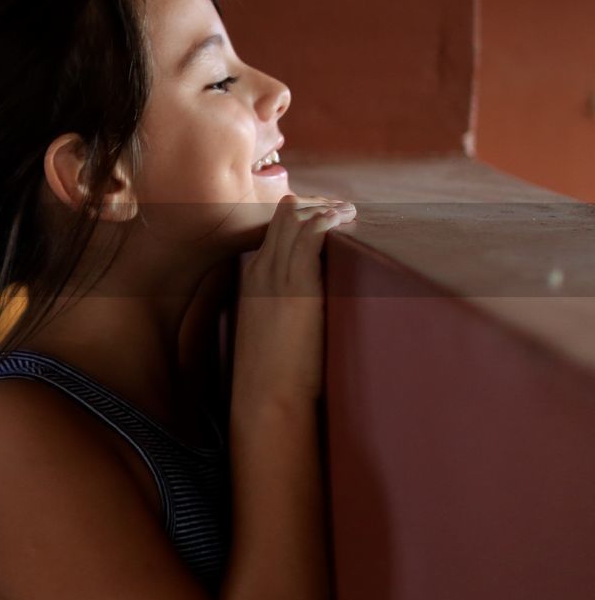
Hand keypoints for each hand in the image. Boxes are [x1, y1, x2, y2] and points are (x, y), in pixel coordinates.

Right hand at [231, 194, 355, 410]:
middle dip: (314, 205)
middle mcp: (260, 269)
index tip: (325, 218)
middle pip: (282, 216)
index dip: (300, 217)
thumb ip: (281, 307)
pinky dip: (326, 219)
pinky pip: (309, 235)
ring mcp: (276, 275)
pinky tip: (343, 217)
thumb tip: (306, 307)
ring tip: (348, 212)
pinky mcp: (297, 284)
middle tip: (341, 210)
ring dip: (324, 208)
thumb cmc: (271, 372)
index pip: (273, 231)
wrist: (266, 394)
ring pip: (294, 219)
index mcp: (251, 278)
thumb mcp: (269, 330)